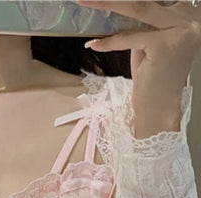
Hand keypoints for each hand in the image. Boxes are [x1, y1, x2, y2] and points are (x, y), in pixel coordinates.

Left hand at [76, 0, 200, 136]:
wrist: (158, 108)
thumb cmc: (153, 77)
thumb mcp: (149, 41)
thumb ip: (145, 21)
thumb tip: (119, 2)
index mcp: (191, 16)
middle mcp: (192, 20)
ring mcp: (181, 31)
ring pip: (139, 8)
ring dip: (106, 3)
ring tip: (85, 1)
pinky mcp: (165, 45)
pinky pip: (130, 36)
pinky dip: (110, 42)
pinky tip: (95, 44)